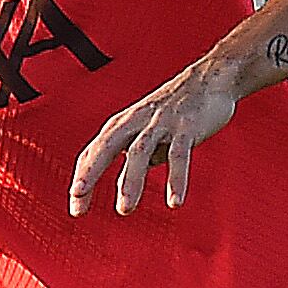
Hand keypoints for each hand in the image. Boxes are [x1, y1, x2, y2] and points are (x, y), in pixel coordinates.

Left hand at [70, 64, 242, 214]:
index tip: (77, 207)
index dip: (83, 178)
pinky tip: (174, 202)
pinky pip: (179, 155)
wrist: (210, 78)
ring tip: (125, 209)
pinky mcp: (186, 127)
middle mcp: (137, 121)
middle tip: (78, 197)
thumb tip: (123, 188)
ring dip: (130, 181)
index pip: (94, 152)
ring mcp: (161, 123)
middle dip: (90, 171)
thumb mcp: (148, 134)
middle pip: (107, 146)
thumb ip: (134, 161)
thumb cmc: (175, 108)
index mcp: (123, 124)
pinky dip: (176, 178)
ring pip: (140, 151)